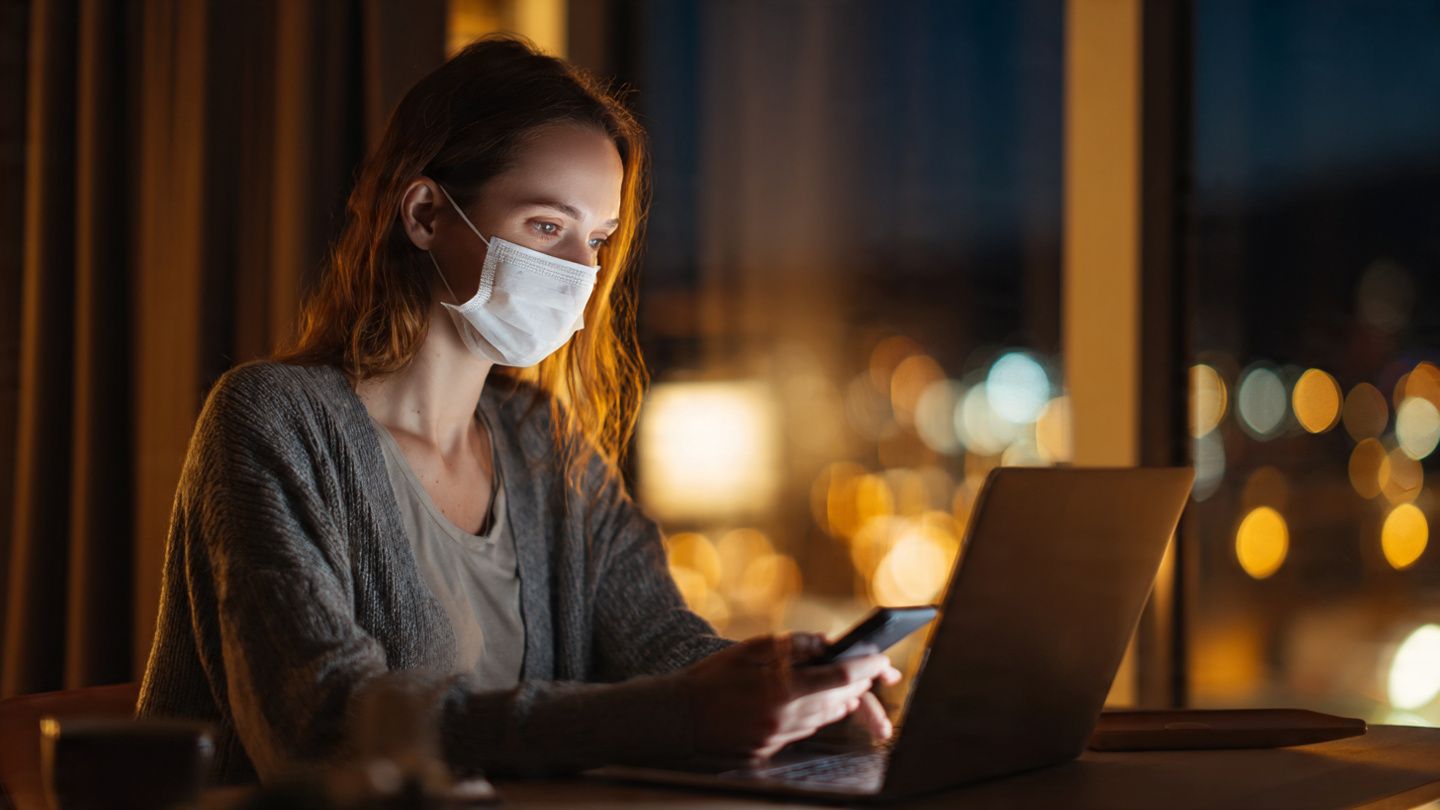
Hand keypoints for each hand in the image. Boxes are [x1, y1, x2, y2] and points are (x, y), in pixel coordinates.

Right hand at [674, 633, 901, 765]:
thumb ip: (794, 645)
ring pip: (824, 718)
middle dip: (859, 684)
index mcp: (783, 688)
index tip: (882, 660)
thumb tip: (827, 644)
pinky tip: (825, 706)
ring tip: (854, 688)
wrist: (678, 716)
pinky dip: (818, 716)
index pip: (839, 678)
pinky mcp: (769, 749)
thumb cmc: (713, 677)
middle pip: (837, 701)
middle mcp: (785, 717)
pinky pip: (804, 730)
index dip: (866, 668)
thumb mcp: (752, 648)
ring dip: (842, 702)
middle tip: (875, 671)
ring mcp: (777, 736)